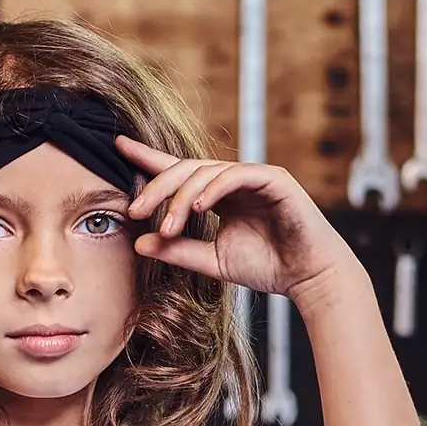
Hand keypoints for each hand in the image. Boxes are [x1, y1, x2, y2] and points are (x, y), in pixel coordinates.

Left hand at [117, 136, 359, 299]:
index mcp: (219, 195)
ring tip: (169, 225)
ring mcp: (254, 176)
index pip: (179, 170)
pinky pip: (235, 175)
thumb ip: (178, 250)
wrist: (308, 278)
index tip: (118, 147)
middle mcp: (234, 180)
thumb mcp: (213, 261)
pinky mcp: (273, 179)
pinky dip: (214, 188)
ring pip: (206, 172)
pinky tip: (198, 206)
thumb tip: (139, 243)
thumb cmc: (268, 267)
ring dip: (182, 198)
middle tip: (135, 210)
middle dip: (157, 188)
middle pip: (186, 169)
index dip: (149, 158)